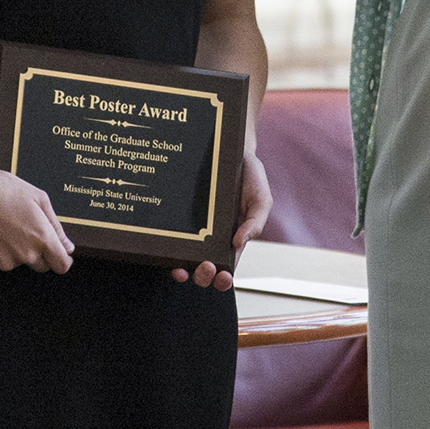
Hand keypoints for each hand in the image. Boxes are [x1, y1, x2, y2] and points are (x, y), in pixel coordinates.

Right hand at [0, 160, 74, 273]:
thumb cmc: (1, 188)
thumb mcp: (38, 197)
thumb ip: (55, 225)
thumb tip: (67, 246)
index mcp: (42, 238)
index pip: (61, 265)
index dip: (62, 261)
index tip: (59, 256)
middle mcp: (25, 254)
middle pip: (40, 266)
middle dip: (38, 254)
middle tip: (25, 231)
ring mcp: (5, 261)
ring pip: (16, 262)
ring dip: (14, 250)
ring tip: (2, 225)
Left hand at [172, 150, 272, 288]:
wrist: (230, 149)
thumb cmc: (250, 176)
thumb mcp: (261, 198)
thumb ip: (255, 222)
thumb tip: (238, 243)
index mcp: (234, 238)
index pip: (228, 266)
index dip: (223, 279)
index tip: (222, 276)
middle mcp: (213, 238)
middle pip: (206, 269)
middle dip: (205, 277)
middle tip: (206, 266)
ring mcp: (196, 229)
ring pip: (186, 260)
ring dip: (185, 271)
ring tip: (183, 269)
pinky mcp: (182, 218)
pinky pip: (173, 239)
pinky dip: (168, 251)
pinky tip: (167, 252)